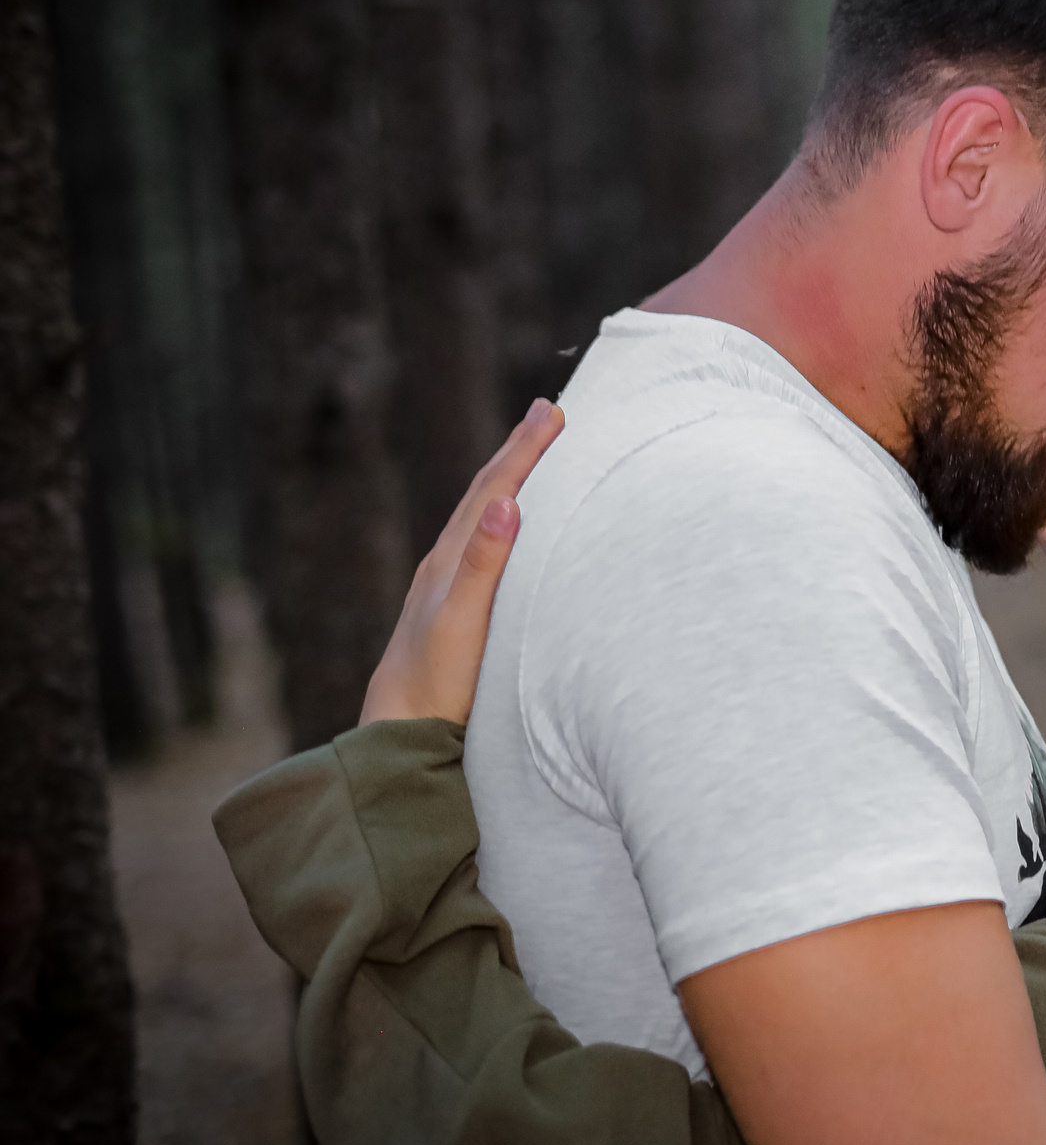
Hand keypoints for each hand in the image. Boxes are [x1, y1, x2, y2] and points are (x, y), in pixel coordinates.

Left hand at [361, 398, 566, 726]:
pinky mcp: (451, 608)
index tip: (550, 411)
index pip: (493, 490)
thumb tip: (505, 502)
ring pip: (479, 516)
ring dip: (507, 480)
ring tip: (529, 455)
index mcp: (451, 560)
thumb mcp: (463, 622)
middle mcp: (445, 564)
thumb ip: (483, 564)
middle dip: (517, 451)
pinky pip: (479, 544)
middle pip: (483, 493)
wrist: (397, 732)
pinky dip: (498, 517)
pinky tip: (504, 528)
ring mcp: (444, 585)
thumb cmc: (437, 683)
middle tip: (545, 414)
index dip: (523, 450)